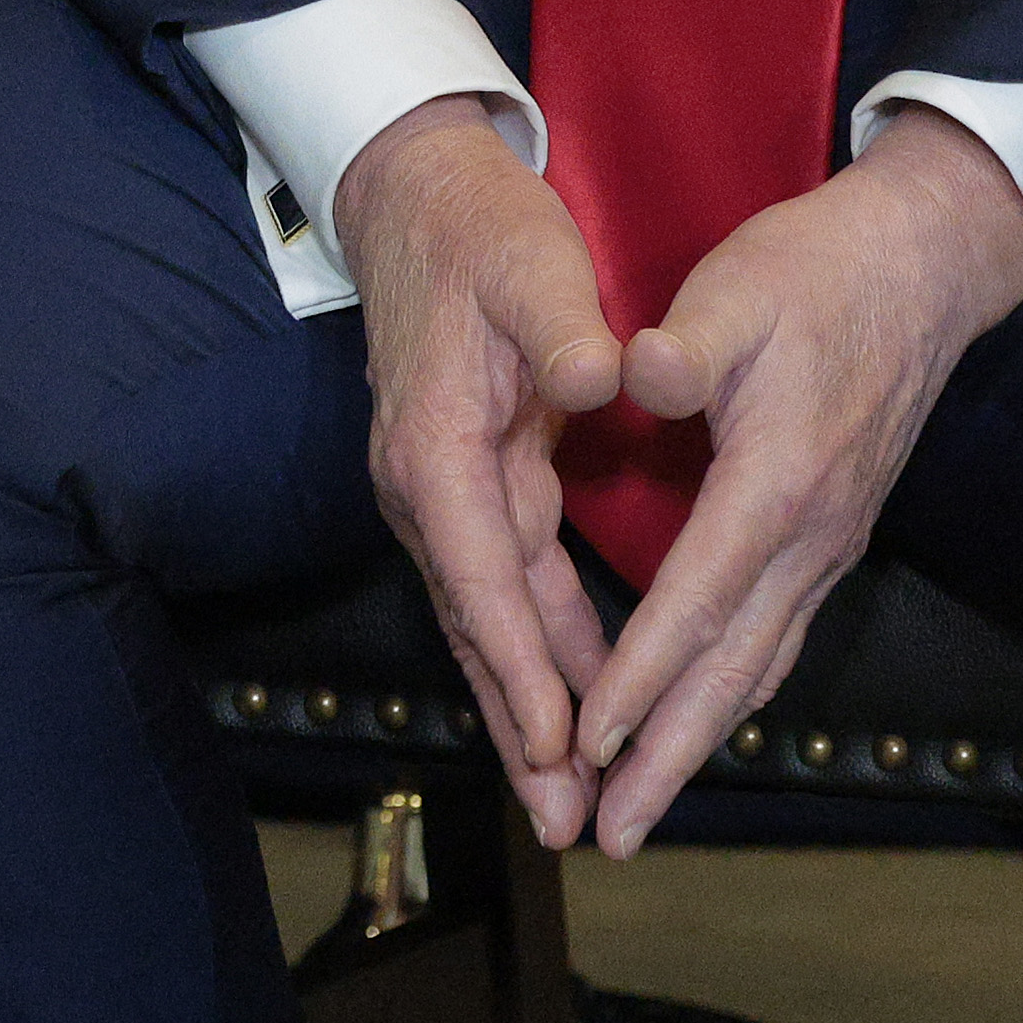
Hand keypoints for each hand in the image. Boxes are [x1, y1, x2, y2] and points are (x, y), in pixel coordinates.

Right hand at [337, 95, 629, 842]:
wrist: (420, 202)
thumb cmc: (483, 232)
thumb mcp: (532, 266)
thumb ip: (564, 328)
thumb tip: (602, 377)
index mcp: (438, 447)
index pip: (484, 576)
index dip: (524, 665)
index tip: (562, 742)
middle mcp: (428, 488)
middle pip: (479, 629)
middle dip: (522, 729)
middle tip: (565, 820)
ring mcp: (444, 496)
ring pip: (491, 626)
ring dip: (527, 712)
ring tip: (566, 802)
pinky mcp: (469, 491)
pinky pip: (506, 595)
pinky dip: (536, 660)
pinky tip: (569, 714)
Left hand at [561, 115, 1022, 855]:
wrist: (923, 268)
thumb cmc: (817, 273)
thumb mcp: (737, 288)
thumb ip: (685, 342)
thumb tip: (637, 374)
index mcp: (776, 484)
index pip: (697, 602)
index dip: (640, 676)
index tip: (586, 740)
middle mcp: (809, 537)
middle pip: (733, 671)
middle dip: (666, 757)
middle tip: (611, 835)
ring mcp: (828, 546)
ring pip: (760, 669)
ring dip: (697, 743)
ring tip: (639, 811)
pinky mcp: (830, 539)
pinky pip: (777, 640)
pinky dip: (731, 696)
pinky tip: (697, 729)